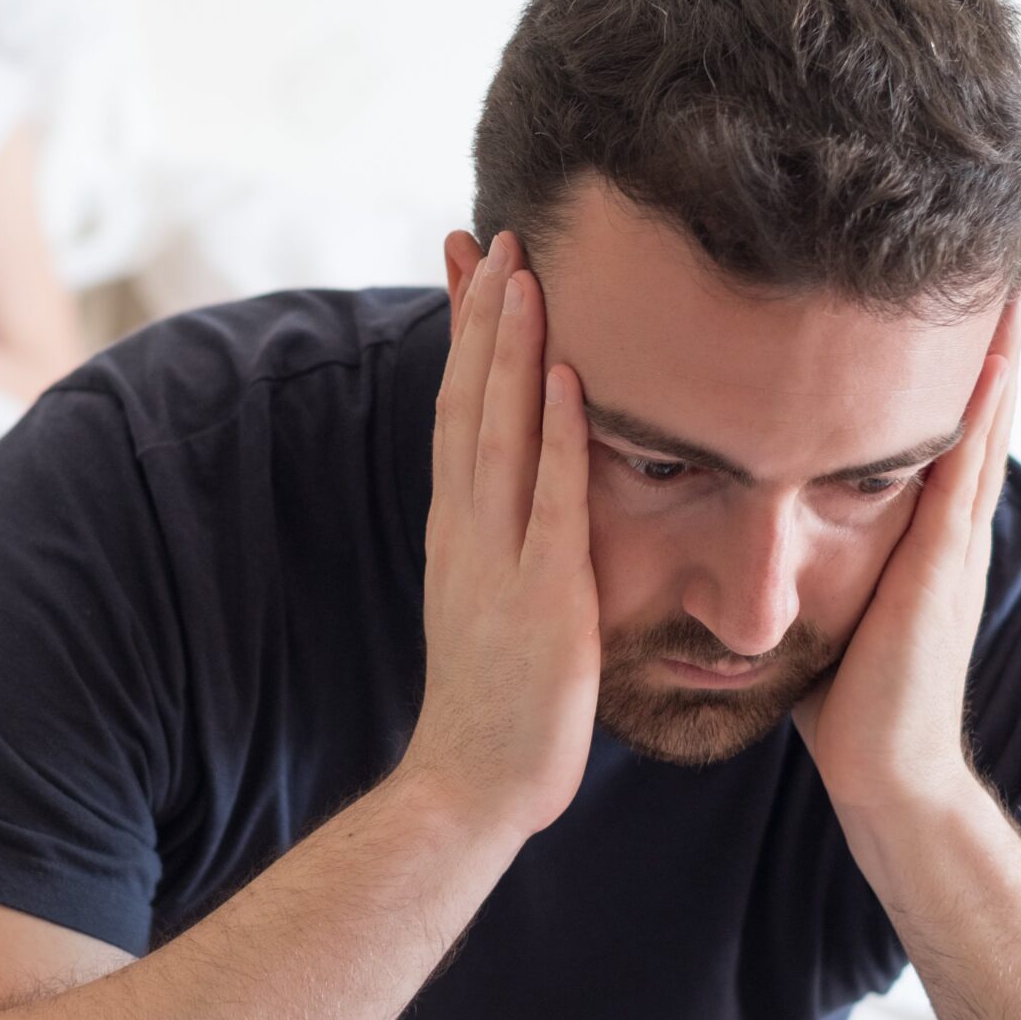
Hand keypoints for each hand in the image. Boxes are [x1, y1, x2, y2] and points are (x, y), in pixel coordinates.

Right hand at [401, 231, 600, 843]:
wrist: (471, 786)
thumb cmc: (497, 707)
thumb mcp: (494, 606)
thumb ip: (507, 548)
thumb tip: (524, 501)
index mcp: (460, 529)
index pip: (456, 409)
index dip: (463, 335)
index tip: (471, 263)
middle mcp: (468, 529)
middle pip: (467, 399)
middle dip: (481, 314)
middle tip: (496, 233)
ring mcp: (498, 558)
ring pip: (497, 429)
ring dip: (509, 346)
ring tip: (523, 269)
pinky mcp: (541, 595)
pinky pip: (547, 497)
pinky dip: (552, 430)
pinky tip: (563, 372)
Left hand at [792, 294, 1020, 810]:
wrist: (885, 776)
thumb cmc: (844, 702)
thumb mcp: (828, 603)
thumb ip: (811, 556)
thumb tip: (763, 517)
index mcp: (920, 535)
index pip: (937, 430)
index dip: (943, 365)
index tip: (938, 295)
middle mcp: (948, 529)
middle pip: (974, 411)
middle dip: (984, 340)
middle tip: (992, 258)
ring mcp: (955, 545)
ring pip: (982, 426)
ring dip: (997, 354)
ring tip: (1006, 279)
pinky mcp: (943, 566)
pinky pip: (965, 470)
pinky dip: (982, 412)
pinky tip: (989, 357)